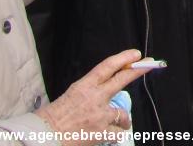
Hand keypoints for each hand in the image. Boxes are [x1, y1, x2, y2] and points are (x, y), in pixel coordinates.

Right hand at [36, 49, 153, 144]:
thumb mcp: (68, 97)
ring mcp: (100, 115)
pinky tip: (111, 136)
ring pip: (122, 114)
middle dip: (137, 71)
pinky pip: (116, 133)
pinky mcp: (101, 133)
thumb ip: (86, 94)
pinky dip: (115, 135)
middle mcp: (95, 98)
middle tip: (150, 64)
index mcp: (84, 86)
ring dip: (123, 119)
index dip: (123, 59)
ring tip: (124, 123)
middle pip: (121, 80)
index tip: (135, 54)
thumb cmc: (50, 119)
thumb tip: (98, 95)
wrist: (43, 137)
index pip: (107, 67)